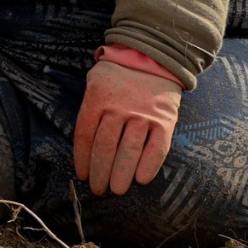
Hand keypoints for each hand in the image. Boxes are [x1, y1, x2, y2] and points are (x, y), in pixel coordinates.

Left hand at [72, 55, 181, 197]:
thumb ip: (90, 109)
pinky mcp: (164, 121)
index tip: (83, 175)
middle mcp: (118, 109)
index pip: (85, 135)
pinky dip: (148, 166)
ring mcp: (142, 115)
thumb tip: (84, 143)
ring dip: (121, 174)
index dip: (83, 159)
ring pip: (128, 151)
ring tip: (117, 190)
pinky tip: (141, 180)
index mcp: (96, 100)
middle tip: (98, 190)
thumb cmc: (117, 75)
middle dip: (100, 172)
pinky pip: (156, 148)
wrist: (152, 57)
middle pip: (105, 147)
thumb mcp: (94, 83)